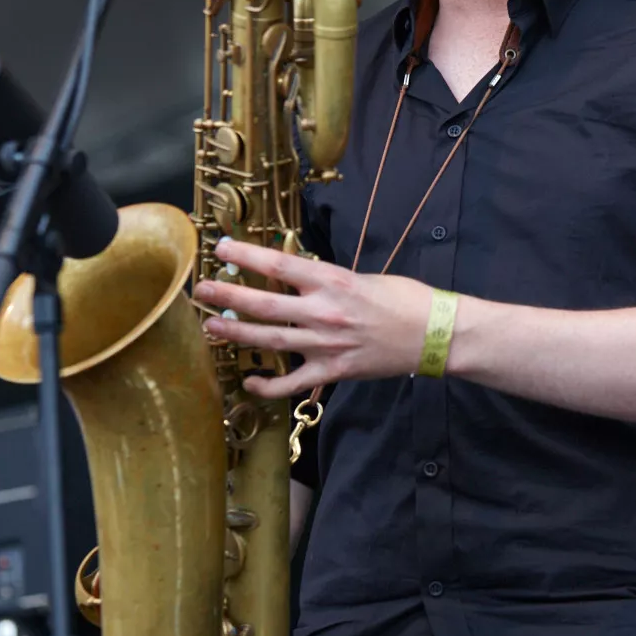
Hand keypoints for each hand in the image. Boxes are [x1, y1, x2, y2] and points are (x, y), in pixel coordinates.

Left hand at [193, 239, 433, 398]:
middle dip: (227, 296)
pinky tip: (250, 382)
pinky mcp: (333, 371)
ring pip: (269, 341)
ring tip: (210, 327)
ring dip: (236, 334)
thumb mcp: (362, 277)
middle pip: (263, 304)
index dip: (245, 256)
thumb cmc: (403, 300)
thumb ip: (326, 279)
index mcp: (331, 282)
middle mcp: (323, 312)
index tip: (221, 248)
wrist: (434, 334)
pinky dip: (268, 386)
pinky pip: (292, 383)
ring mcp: (325, 345)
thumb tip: (297, 275)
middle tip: (201, 289)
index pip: (278, 265)